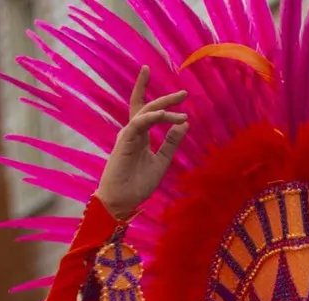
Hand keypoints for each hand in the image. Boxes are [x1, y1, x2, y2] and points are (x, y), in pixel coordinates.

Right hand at [93, 68, 188, 219]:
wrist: (124, 200)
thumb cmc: (139, 183)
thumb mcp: (162, 160)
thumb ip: (171, 142)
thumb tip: (184, 124)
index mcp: (141, 135)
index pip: (149, 111)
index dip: (162, 100)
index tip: (183, 95)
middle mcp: (133, 131)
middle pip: (146, 106)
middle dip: (164, 98)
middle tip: (184, 93)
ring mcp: (128, 135)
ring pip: (145, 113)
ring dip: (164, 109)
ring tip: (182, 111)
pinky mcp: (124, 141)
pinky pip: (138, 124)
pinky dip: (151, 117)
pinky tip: (163, 115)